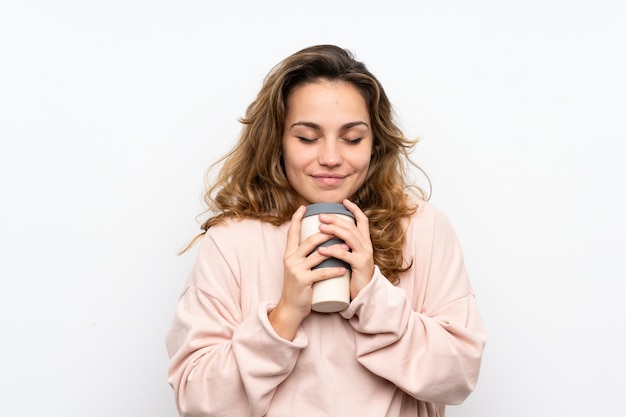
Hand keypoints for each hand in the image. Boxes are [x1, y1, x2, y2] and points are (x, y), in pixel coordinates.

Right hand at [269, 205, 348, 339]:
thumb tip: (320, 244)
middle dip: (326, 231)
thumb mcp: (297, 269)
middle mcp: (290, 259)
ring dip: (335, 248)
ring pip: (318, 254)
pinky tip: (344, 269)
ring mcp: (296, 270)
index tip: (304, 207)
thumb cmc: (298, 288)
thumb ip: (305, 257)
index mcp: (288, 254)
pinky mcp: (303, 281)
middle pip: (309, 240)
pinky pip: (321, 273)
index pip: (291, 232)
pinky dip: (334, 270)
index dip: (296, 219)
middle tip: (339, 226)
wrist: (290, 308)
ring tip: (347, 244)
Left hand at [316, 199, 374, 298]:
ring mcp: (364, 254)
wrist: (365, 294)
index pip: (362, 220)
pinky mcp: (359, 265)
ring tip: (320, 227)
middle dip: (336, 219)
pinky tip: (321, 249)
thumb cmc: (354, 276)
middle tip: (321, 216)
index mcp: (365, 242)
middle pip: (351, 226)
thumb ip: (345, 246)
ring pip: (349, 236)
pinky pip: (344, 255)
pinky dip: (332, 250)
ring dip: (333, 230)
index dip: (354, 209)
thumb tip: (328, 235)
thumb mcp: (352, 257)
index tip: (344, 201)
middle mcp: (366, 245)